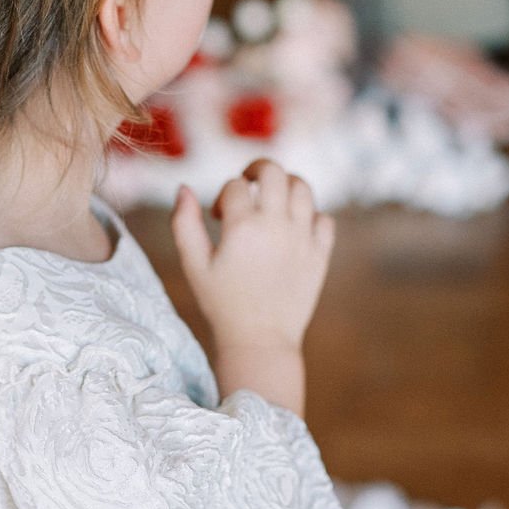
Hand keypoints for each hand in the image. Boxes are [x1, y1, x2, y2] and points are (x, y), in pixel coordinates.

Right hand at [171, 159, 333, 409]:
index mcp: (243, 227)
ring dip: (285, 185)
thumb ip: (184, 223)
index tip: (219, 217)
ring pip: (302, 188)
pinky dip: (311, 215)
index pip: (235, 186)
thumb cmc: (222, 303)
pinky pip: (324, 219)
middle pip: (274, 172)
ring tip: (273, 199)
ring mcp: (302, 238)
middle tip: (249, 182)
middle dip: (257, 169)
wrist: (260, 339)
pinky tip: (295, 227)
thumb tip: (183, 188)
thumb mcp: (194, 265)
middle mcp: (276, 226)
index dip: (223, 196)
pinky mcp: (320, 254)